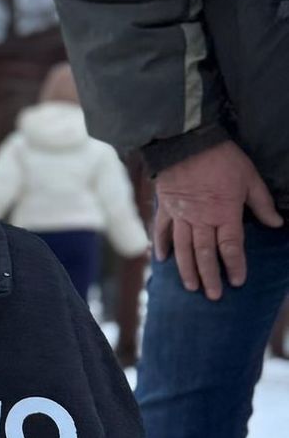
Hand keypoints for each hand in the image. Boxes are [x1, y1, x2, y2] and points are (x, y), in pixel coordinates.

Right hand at [154, 140, 283, 298]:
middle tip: (213, 295)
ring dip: (187, 269)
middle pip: (205, 254)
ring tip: (191, 286)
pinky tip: (161, 260)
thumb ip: (262, 203)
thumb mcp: (249, 177)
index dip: (235, 265)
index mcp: (224, 213)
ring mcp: (180, 215)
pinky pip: (162, 230)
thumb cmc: (222, 158)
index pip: (231, 247)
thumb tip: (276, 224)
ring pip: (183, 248)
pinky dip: (161, 245)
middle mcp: (201, 219)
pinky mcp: (166, 207)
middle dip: (210, 276)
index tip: (238, 281)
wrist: (186, 141)